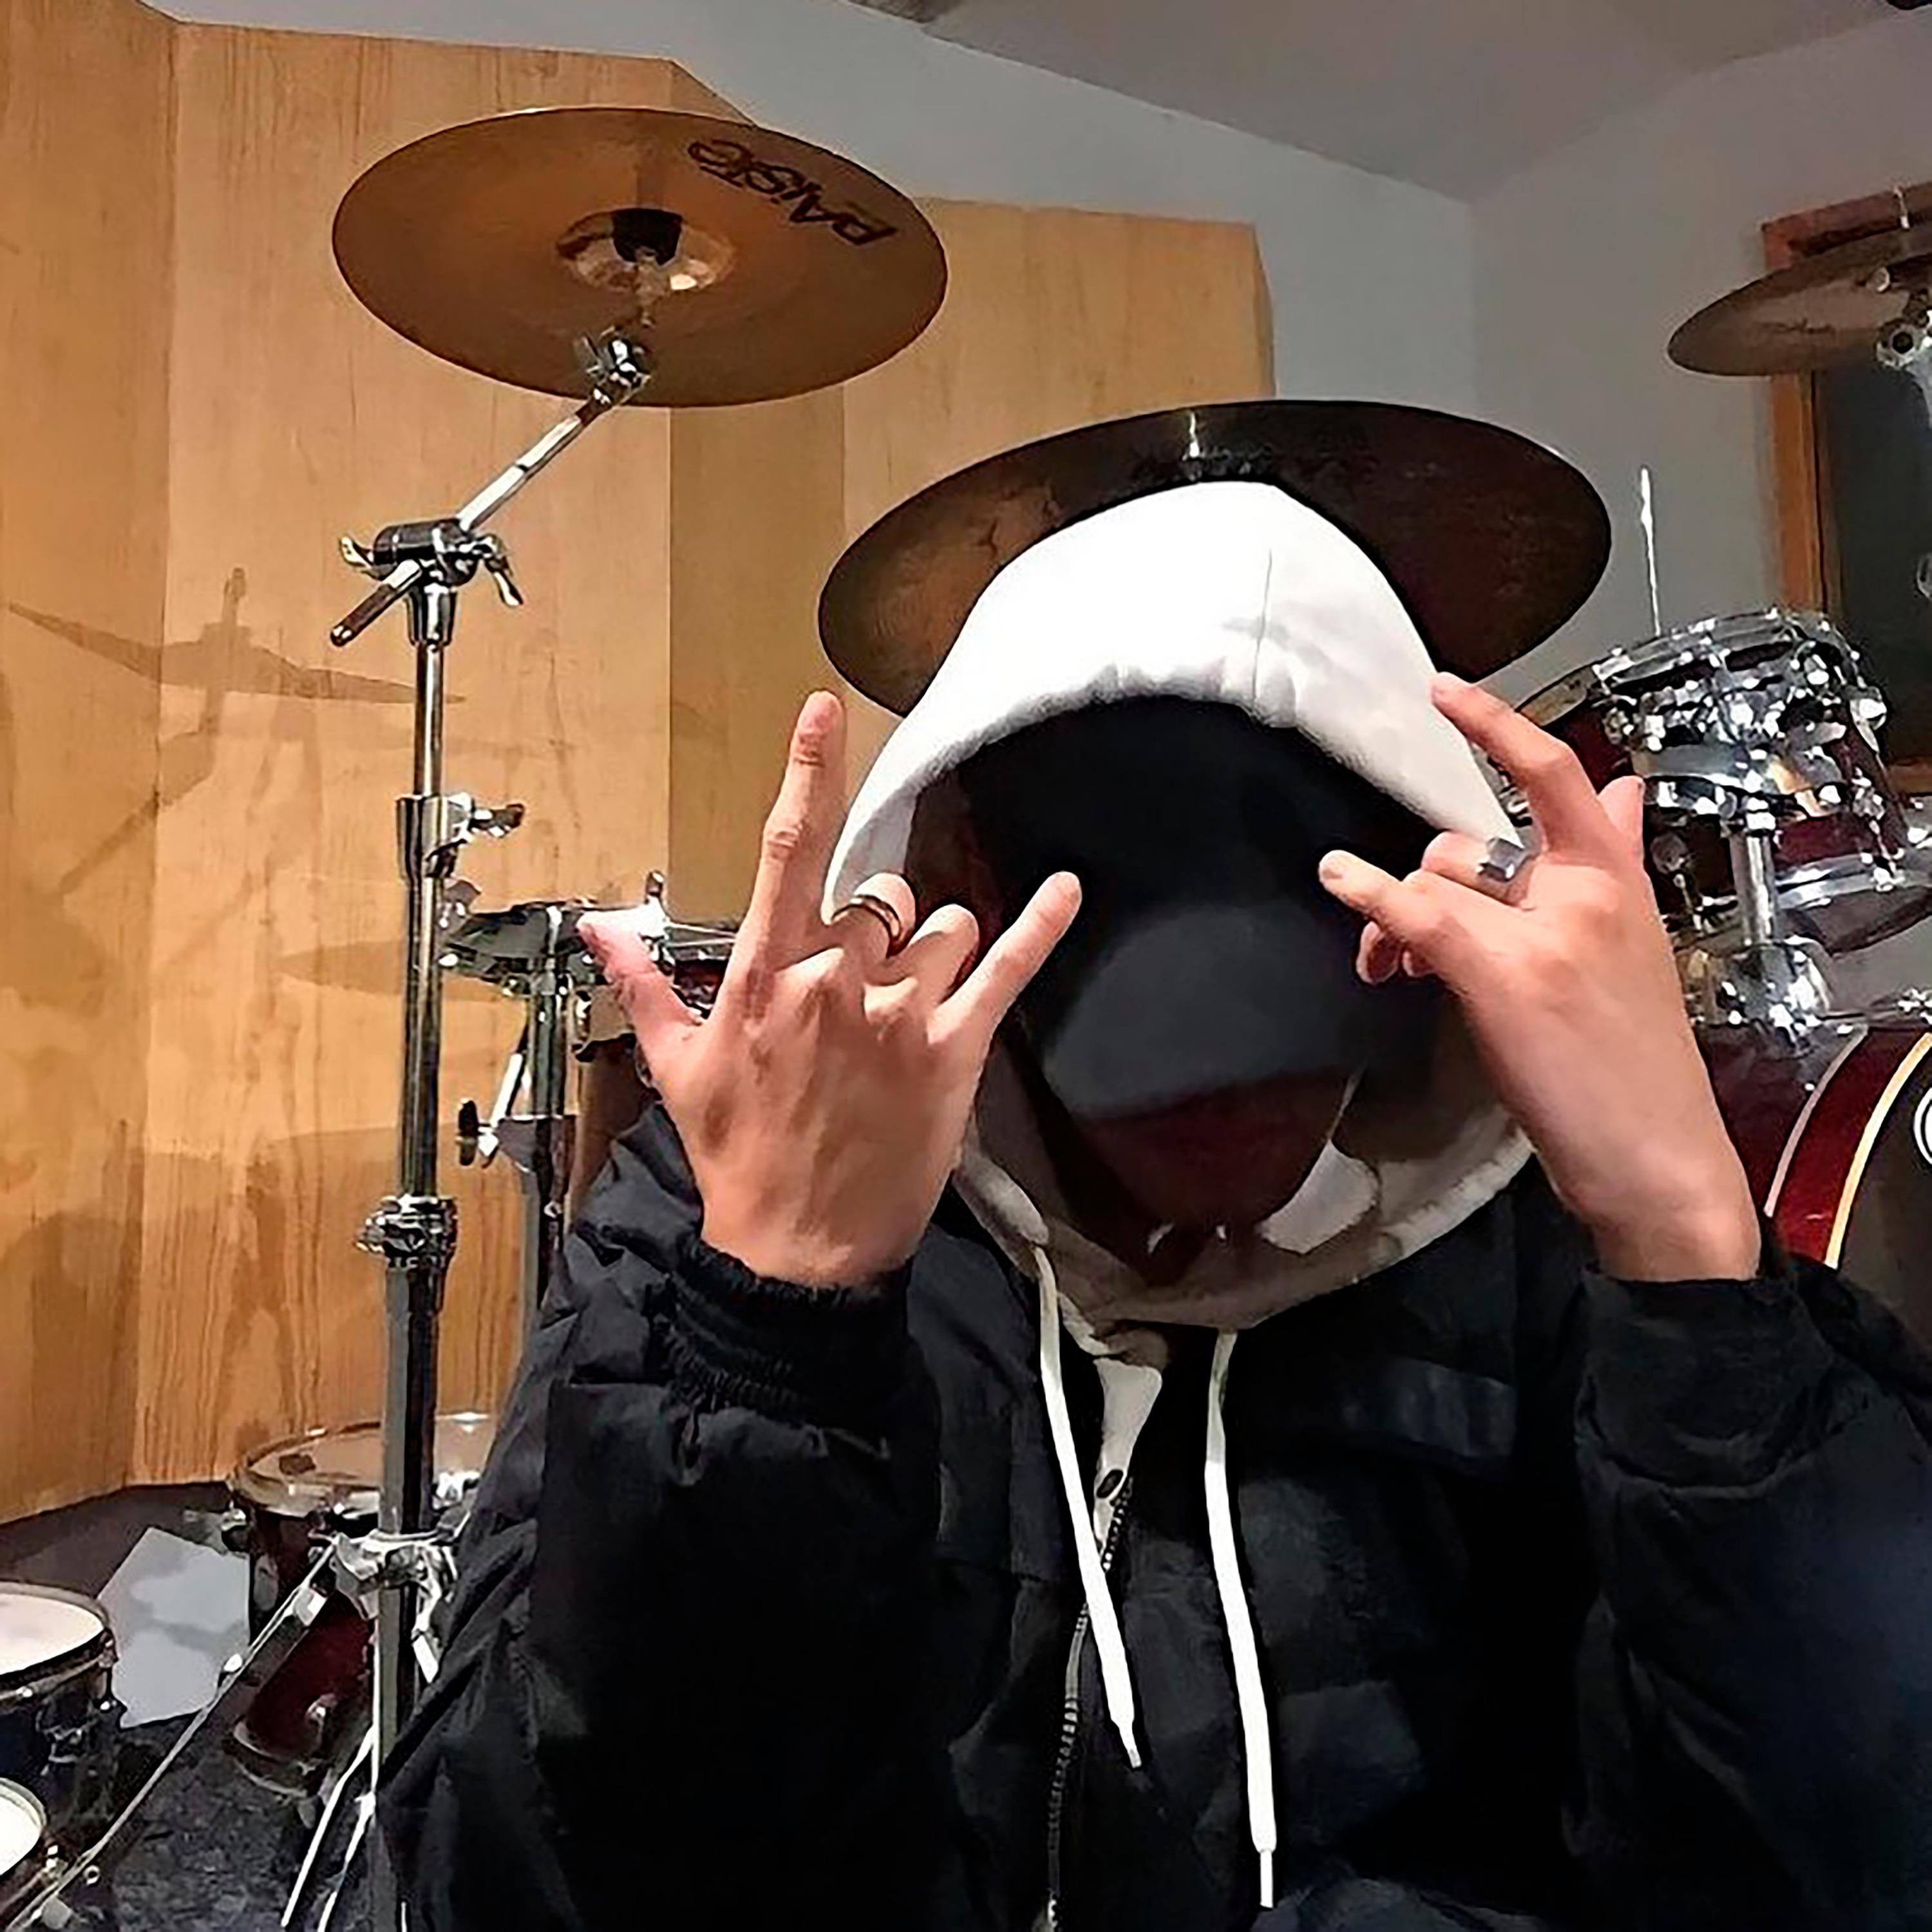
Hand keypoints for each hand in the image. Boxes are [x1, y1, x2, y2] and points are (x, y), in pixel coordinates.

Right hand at [580, 692, 1080, 1286]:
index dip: (808, 775)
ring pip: (942, 927)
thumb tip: (600, 929)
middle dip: (875, 928)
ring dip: (933, 951)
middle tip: (857, 988)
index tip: (824, 713)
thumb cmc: (739, 1160)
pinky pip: (1006, 968)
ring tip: (907, 1005)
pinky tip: (1065, 891)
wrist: (797, 1253)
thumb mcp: (680, 1069)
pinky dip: (1041, 926)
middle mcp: (835, 980)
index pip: (786, 851)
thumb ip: (647, 985)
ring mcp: (900, 1013)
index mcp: (765, 976)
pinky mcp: (953, 1051)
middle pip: (877, 898)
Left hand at [1318, 673, 1760, 1282]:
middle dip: (1425, 880)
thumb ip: (1611, 866)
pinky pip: (1420, 912)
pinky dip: (1369, 894)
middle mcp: (1587, 892)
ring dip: (1393, 915)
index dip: (1497, 726)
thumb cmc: (1635, 1066)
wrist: (1659, 1158)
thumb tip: (1620, 791)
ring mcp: (1547, 931)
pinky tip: (1339, 878)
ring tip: (1387, 966)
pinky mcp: (1506, 975)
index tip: (1448, 692)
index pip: (1559, 777)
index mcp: (1621, 881)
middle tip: (1400, 936)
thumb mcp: (1637, 948)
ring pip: (1439, 882)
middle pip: (1470, 845)